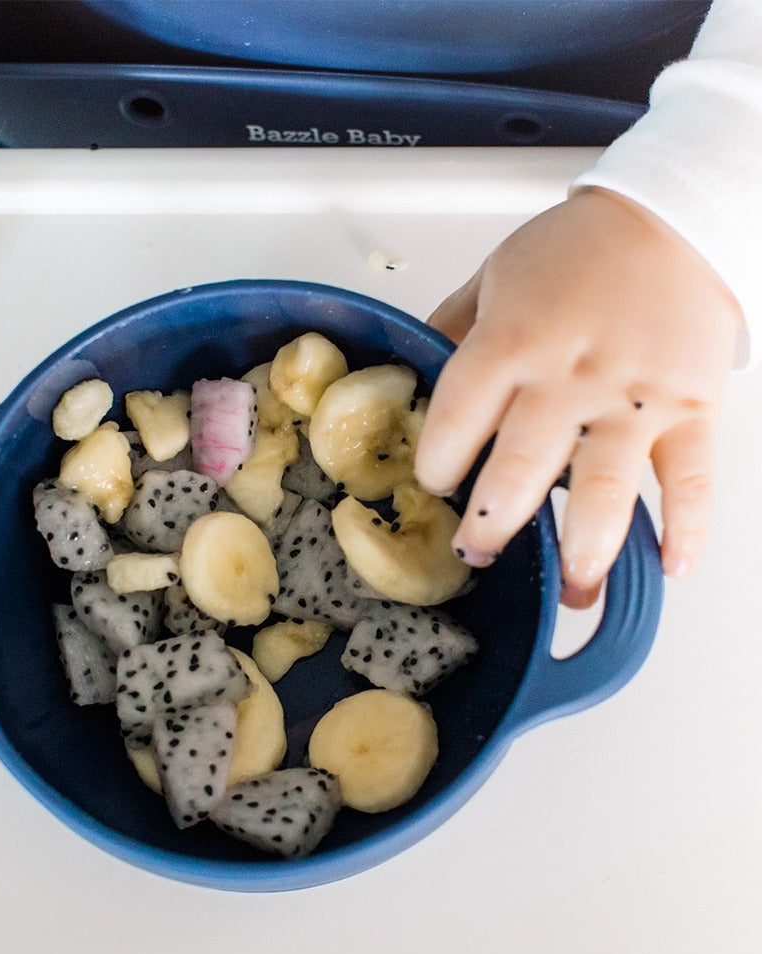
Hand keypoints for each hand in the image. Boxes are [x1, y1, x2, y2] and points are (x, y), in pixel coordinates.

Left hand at [414, 186, 741, 607]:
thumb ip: (451, 331)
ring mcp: (635, 395)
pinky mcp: (690, 407)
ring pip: (607, 485)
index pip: (460, 416)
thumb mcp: (493, 277)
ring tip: (568, 588)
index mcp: (514, 340)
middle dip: (493, 522)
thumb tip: (409, 373)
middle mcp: (571, 374)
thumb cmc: (577, 248)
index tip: (432, 485)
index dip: (437, 462)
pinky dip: (687, 526)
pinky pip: (693, 475)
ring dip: (583, 547)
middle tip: (476, 552)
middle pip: (523, 464)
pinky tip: (669, 565)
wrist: (670, 216)